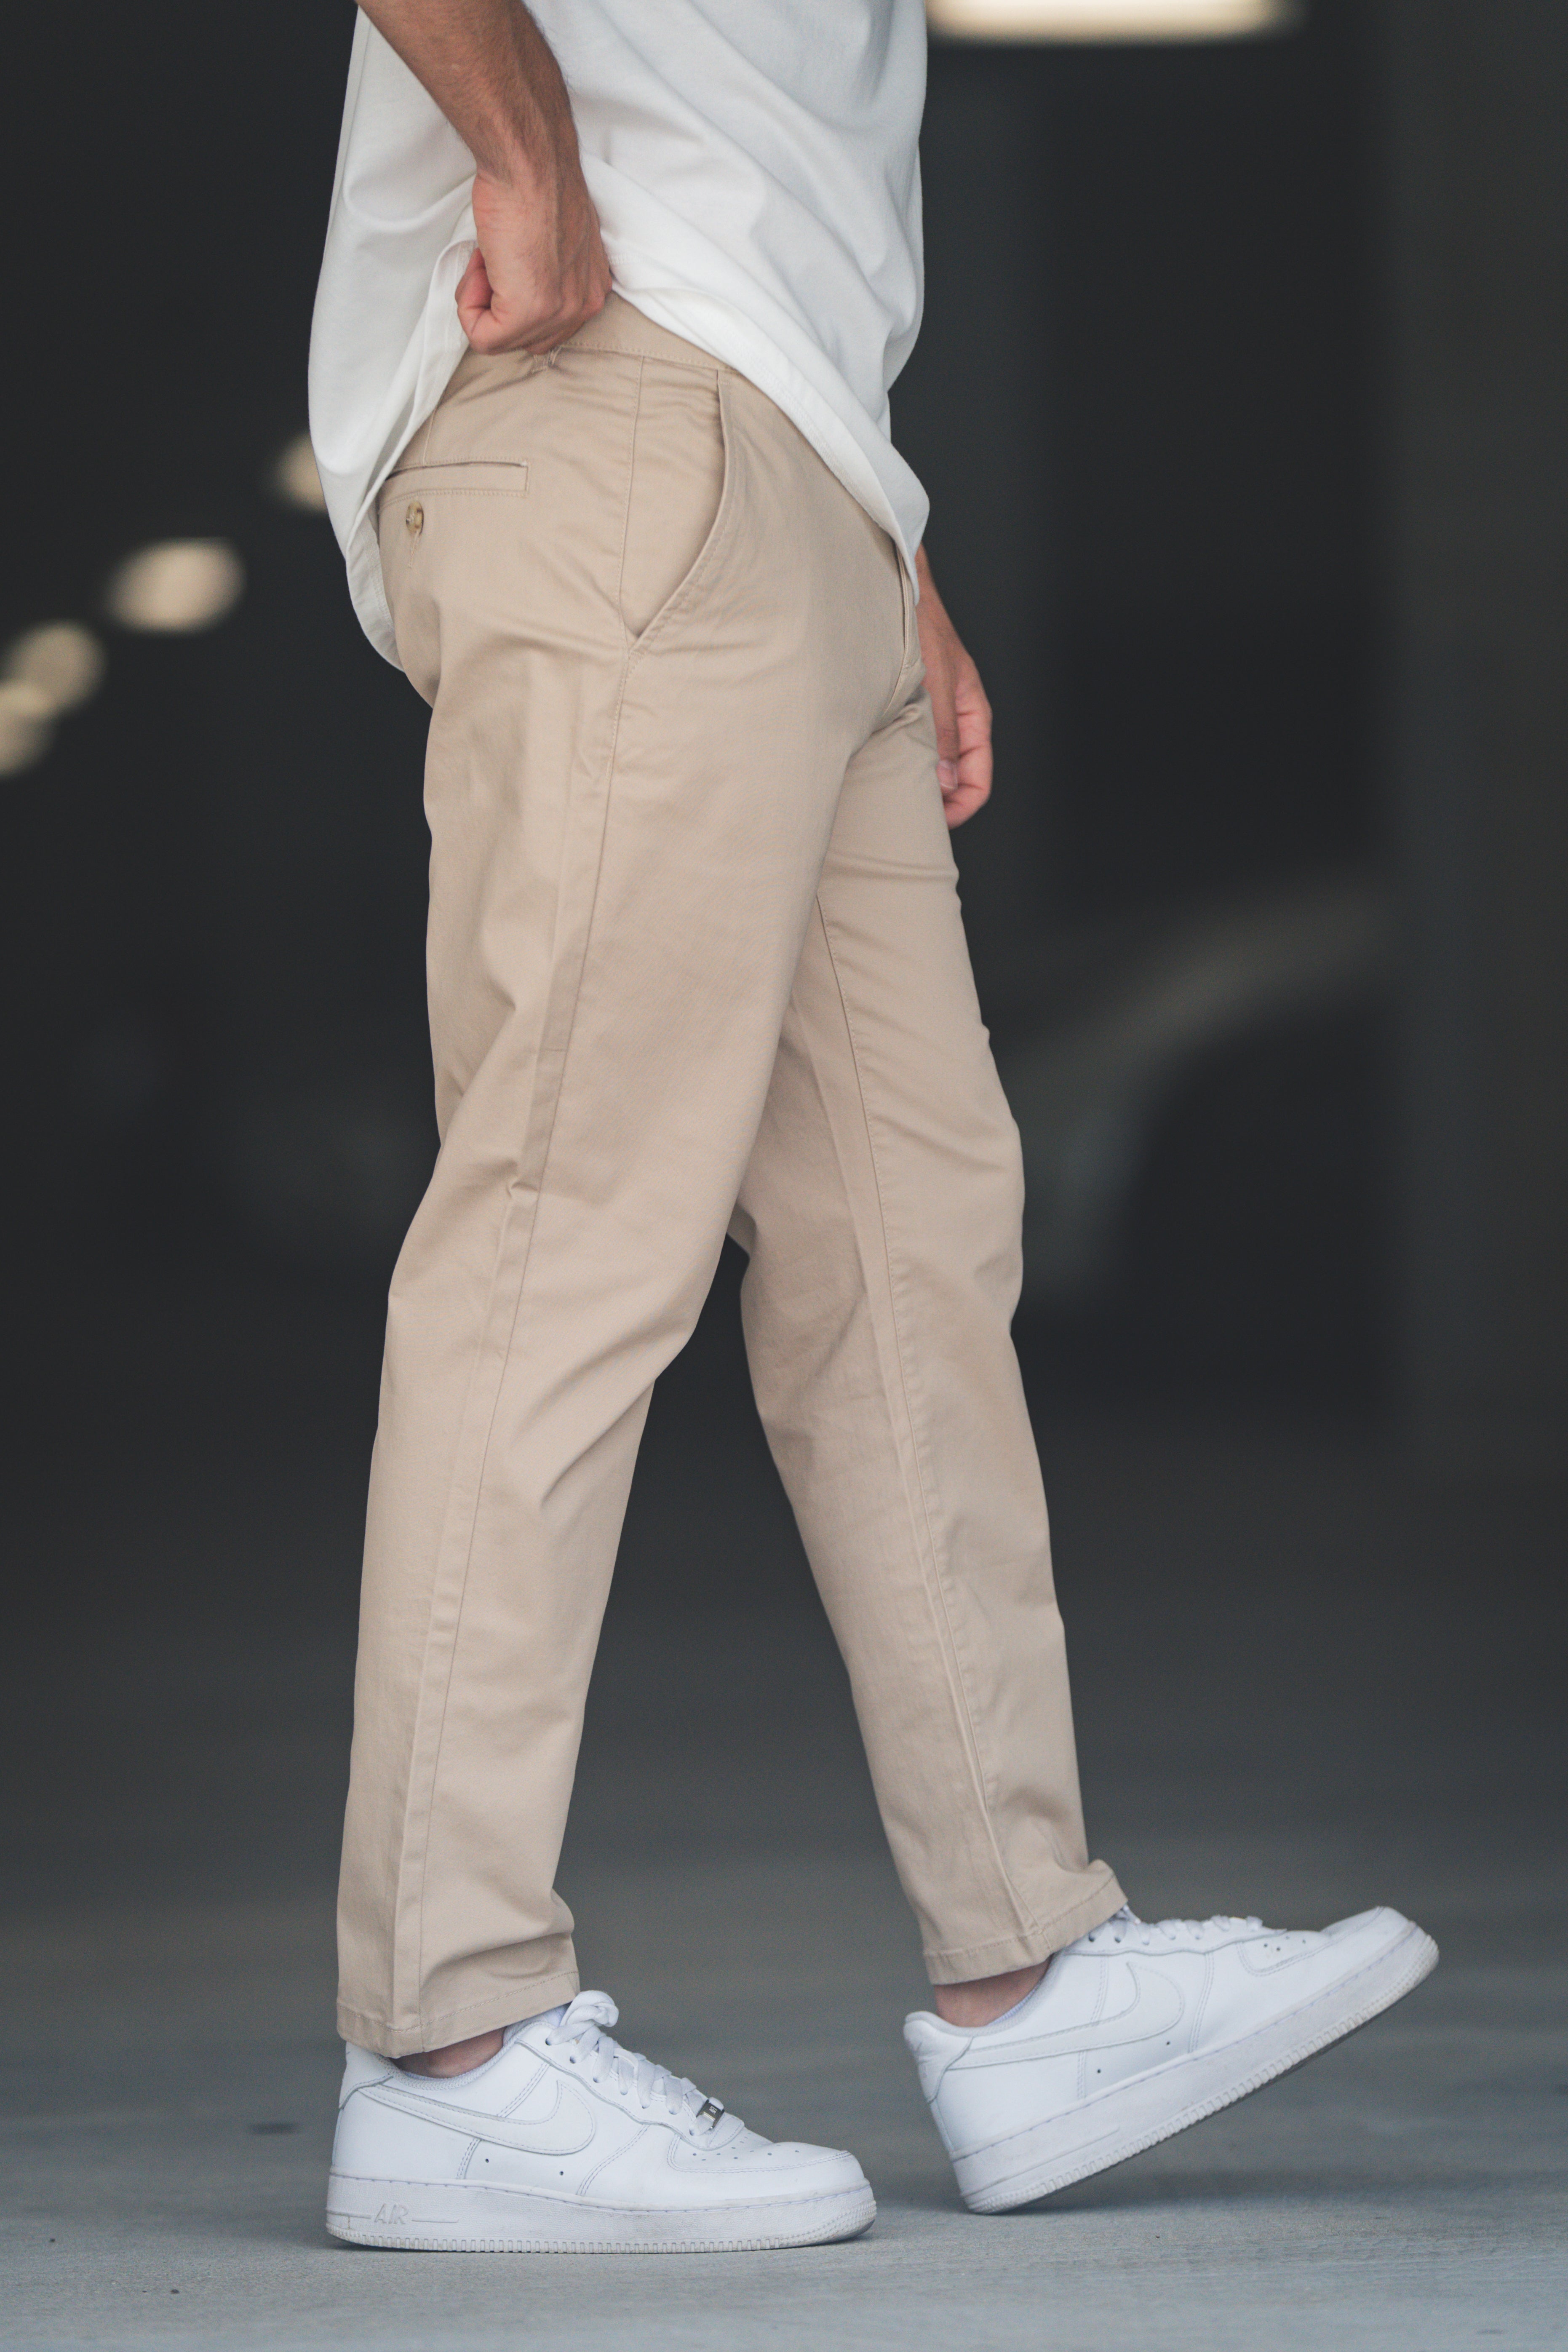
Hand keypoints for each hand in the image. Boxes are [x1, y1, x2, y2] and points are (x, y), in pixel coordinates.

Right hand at [458, 156, 611, 353]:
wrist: (528, 162)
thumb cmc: (534, 184)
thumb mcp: (553, 238)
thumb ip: (546, 270)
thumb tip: (518, 280)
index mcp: (592, 288)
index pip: (548, 324)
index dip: (515, 293)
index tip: (508, 255)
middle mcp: (584, 305)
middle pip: (527, 337)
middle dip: (499, 304)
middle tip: (494, 259)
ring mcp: (559, 312)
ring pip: (504, 339)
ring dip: (482, 300)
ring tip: (488, 257)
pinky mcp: (528, 313)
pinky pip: (484, 338)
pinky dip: (468, 305)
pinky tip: (480, 266)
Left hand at [915, 548, 992, 827]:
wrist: (895, 586)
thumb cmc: (920, 621)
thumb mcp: (935, 679)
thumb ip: (941, 731)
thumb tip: (945, 782)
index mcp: (972, 713)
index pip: (978, 778)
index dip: (960, 808)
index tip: (935, 824)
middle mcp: (954, 717)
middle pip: (955, 778)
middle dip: (936, 803)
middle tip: (905, 818)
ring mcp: (932, 713)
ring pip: (933, 764)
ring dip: (917, 782)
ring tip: (890, 796)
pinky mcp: (909, 706)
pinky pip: (912, 745)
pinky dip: (901, 761)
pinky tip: (878, 766)